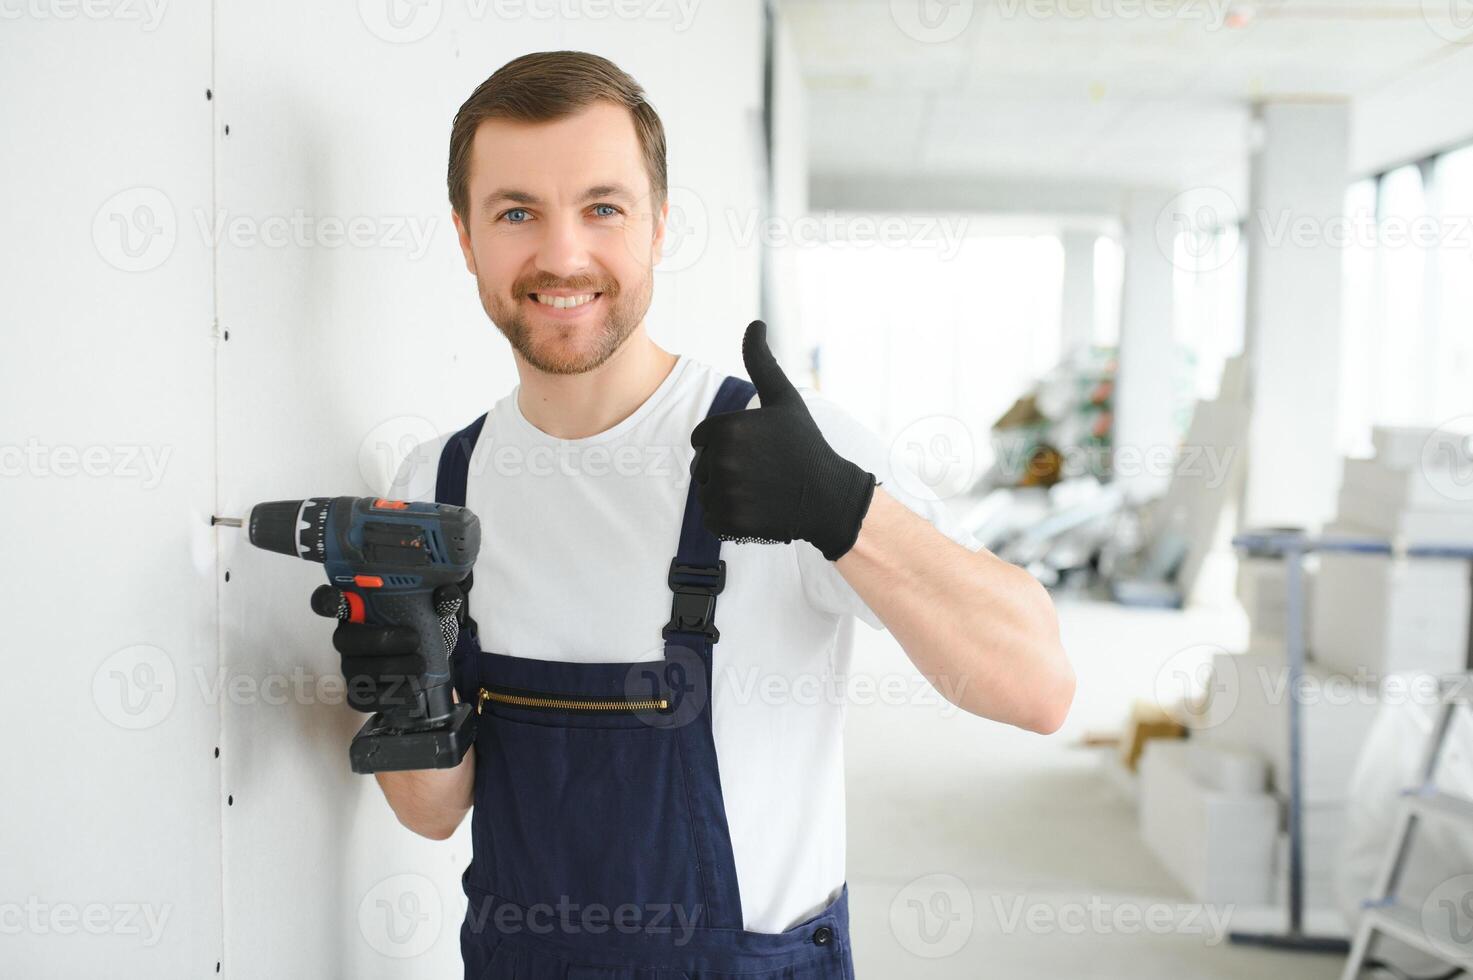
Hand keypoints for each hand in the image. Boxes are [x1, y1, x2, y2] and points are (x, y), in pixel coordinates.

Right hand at [310, 579, 467, 713]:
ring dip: (393, 669)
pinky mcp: (359, 692)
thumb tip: (447, 596)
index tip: (340, 598)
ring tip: (420, 665)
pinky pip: (361, 699)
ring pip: (357, 670)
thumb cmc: (423, 627)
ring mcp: (351, 666)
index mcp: (359, 609)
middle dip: (380, 640)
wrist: (432, 660)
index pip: (328, 601)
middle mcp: (349, 636)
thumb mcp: (434, 608)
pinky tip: (409, 688)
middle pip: (343, 639)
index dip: (327, 600)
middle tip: (414, 640)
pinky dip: (388, 696)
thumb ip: (441, 598)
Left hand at [690, 320, 876, 560]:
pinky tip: (758, 511)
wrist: (829, 498)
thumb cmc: (805, 445)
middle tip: (763, 473)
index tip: (757, 450)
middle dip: (725, 471)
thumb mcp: (784, 399)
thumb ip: (761, 362)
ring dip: (727, 495)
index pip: (701, 439)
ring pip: (706, 494)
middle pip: (701, 467)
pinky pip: (712, 520)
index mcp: (727, 427)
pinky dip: (730, 520)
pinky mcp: (730, 522)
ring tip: (761, 491)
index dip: (726, 444)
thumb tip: (756, 323)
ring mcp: (726, 493)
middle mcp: (722, 459)